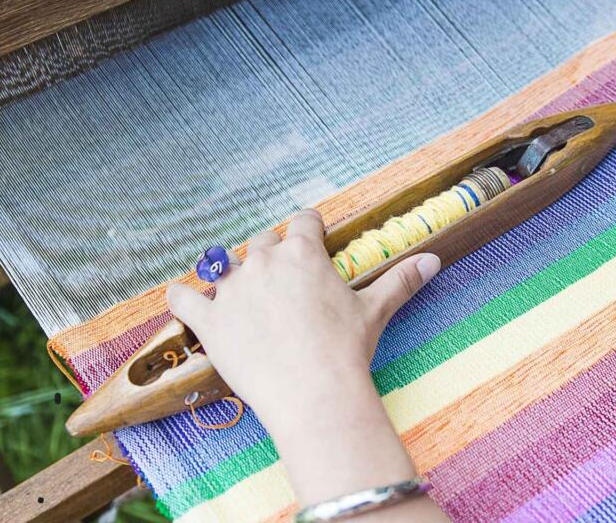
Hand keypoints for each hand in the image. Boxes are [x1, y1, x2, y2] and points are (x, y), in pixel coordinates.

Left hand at [167, 209, 447, 520]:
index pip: (303, 222)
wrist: (314, 393)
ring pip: (226, 267)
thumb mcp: (375, 310)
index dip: (309, 230)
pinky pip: (182, 298)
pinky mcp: (209, 321)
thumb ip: (401, 279)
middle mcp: (264, 261)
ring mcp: (233, 290)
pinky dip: (181, 298)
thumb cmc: (346, 350)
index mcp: (303, 252)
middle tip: (285, 284)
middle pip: (263, 243)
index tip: (312, 238)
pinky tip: (184, 299)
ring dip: (235, 278)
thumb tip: (434, 259)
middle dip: (273, 257)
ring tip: (245, 298)